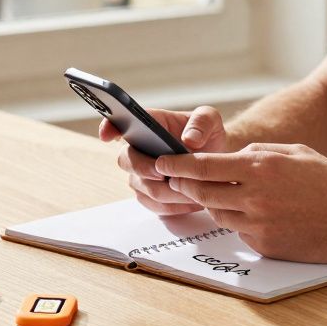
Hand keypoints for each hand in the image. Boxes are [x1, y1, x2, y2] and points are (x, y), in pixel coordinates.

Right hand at [99, 106, 231, 215]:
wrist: (219, 161)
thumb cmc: (209, 136)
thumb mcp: (211, 119)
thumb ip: (202, 122)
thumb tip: (189, 139)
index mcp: (149, 124)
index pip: (120, 123)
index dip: (108, 128)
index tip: (107, 135)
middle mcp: (139, 149)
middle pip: (126, 160)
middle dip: (144, 169)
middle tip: (164, 174)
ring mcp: (141, 174)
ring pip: (142, 187)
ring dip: (167, 192)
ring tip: (193, 190)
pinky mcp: (150, 195)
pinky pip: (153, 205)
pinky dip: (173, 206)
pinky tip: (191, 201)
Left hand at [155, 143, 326, 262]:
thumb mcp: (294, 152)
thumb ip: (258, 153)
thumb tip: (229, 158)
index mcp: (261, 168)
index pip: (205, 166)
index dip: (178, 165)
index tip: (161, 163)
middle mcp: (256, 197)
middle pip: (202, 192)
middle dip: (184, 185)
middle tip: (175, 179)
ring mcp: (260, 225)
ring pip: (218, 213)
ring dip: (211, 203)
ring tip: (215, 193)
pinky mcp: (265, 247)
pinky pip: (239, 232)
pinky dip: (238, 221)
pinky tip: (250, 213)